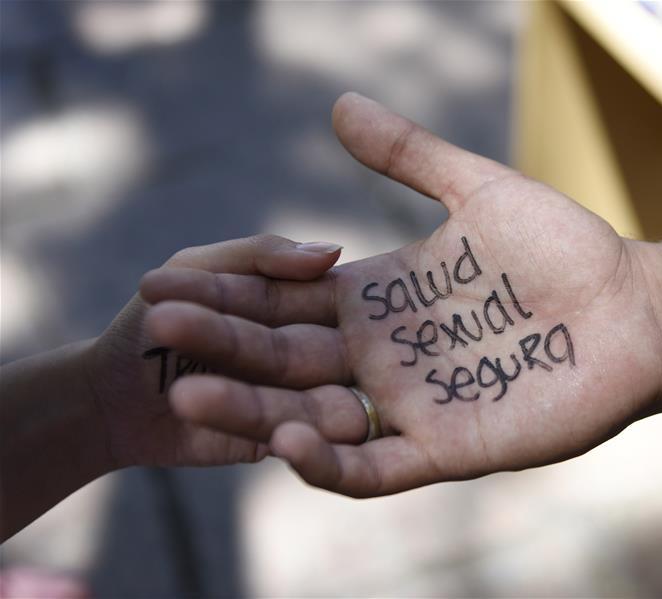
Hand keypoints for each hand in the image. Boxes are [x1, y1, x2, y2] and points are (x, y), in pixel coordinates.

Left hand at [87, 236, 341, 466]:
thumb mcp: (196, 269)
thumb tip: (333, 251)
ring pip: (327, 402)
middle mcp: (308, 349)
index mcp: (296, 303)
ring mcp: (299, 397)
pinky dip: (308, 448)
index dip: (357, 296)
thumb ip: (260, 255)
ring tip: (313, 401)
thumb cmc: (147, 325)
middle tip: (338, 355)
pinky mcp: (283, 440)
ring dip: (325, 407)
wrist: (107, 402)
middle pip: (336, 350)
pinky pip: (306, 447)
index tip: (365, 295)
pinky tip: (293, 437)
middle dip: (342, 355)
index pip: (336, 296)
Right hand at [142, 93, 661, 495]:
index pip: (286, 300)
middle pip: (285, 356)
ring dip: (252, 408)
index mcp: (380, 298)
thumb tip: (338, 103)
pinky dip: (330, 461)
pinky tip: (290, 438)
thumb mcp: (475, 189)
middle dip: (220, 346)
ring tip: (193, 392)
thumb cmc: (563, 246)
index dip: (228, 293)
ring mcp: (411, 405)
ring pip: (314, 414)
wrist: (633, 306)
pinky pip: (374, 467)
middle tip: (157, 330)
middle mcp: (383, 355)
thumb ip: (407, 154)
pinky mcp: (447, 448)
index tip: (163, 282)